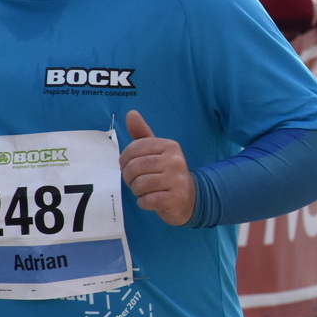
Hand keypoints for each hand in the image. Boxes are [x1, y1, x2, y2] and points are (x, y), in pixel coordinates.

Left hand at [120, 110, 194, 225]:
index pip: (134, 149)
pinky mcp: (175, 199)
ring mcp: (177, 180)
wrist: (191, 198)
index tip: (130, 167)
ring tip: (146, 190)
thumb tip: (131, 113)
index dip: (125, 160)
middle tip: (137, 181)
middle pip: (134, 167)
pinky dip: (143, 202)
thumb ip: (143, 134)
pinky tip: (151, 200)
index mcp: (170, 146)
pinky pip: (146, 200)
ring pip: (139, 185)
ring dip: (137, 191)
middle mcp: (175, 160)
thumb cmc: (168, 173)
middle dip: (129, 177)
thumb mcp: (157, 151)